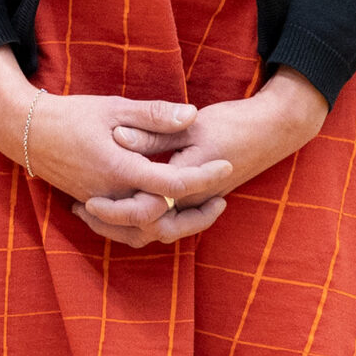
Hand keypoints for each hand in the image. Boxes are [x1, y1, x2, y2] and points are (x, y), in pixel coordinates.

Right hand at [0, 50, 232, 247]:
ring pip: (144, 232)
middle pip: (162, 220)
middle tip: (223, 200)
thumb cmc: (71, 114)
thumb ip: (154, 115)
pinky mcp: (93, 208)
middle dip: (196, 215)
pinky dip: (150, 226)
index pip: (171, 183)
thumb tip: (193, 115)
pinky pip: (127, 229)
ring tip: (201, 209)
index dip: (203, 176)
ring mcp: (100, 205)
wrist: (26, 133)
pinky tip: (166, 212)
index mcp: (118, 168)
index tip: (225, 165)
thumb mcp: (113, 108)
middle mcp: (110, 195)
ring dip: (176, 225)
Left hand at [75, 70, 329, 248]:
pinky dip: (144, 220)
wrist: (273, 131)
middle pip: (148, 230)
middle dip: (113, 225)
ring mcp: (199, 205)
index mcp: (189, 183)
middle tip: (82, 209)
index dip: (114, 209)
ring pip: (157, 231)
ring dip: (125, 225)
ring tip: (95, 211)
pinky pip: (168, 222)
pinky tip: (124, 204)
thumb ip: (154, 133)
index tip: (87, 199)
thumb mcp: (191, 124)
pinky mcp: (201, 202)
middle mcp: (194, 202)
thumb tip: (118, 138)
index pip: (146, 209)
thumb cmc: (234, 124)